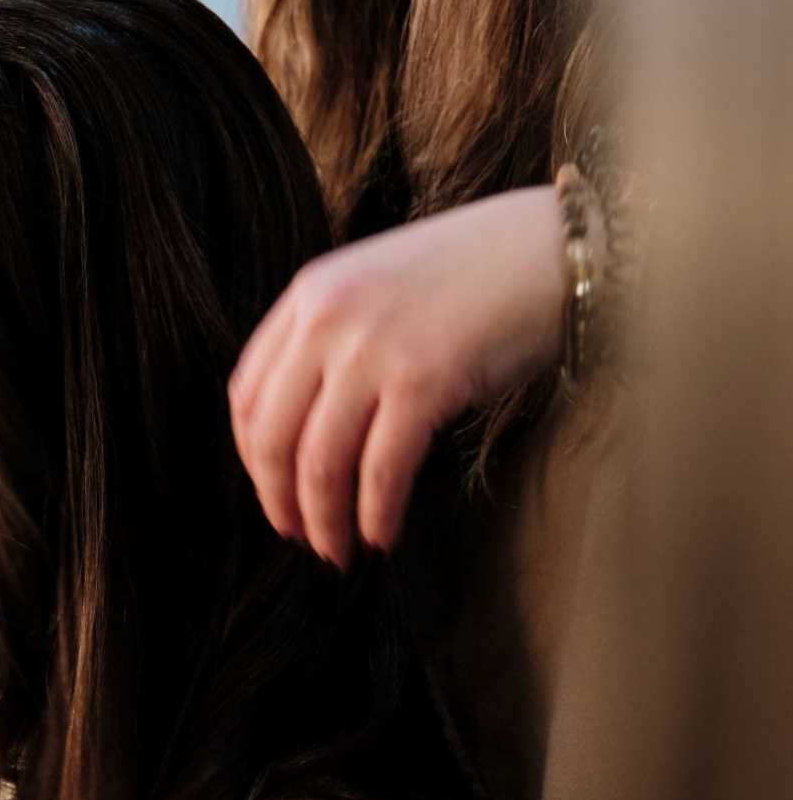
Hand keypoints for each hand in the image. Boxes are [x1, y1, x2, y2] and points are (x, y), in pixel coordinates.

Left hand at [227, 185, 567, 567]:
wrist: (554, 248)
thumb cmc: (474, 275)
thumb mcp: (376, 289)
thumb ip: (331, 340)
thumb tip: (304, 431)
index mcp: (307, 295)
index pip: (246, 394)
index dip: (252, 457)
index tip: (273, 490)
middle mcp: (326, 320)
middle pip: (272, 436)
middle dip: (279, 500)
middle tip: (298, 536)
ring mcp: (371, 350)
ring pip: (320, 463)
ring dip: (325, 520)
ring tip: (338, 550)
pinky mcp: (423, 381)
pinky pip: (381, 469)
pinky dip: (376, 513)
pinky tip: (382, 536)